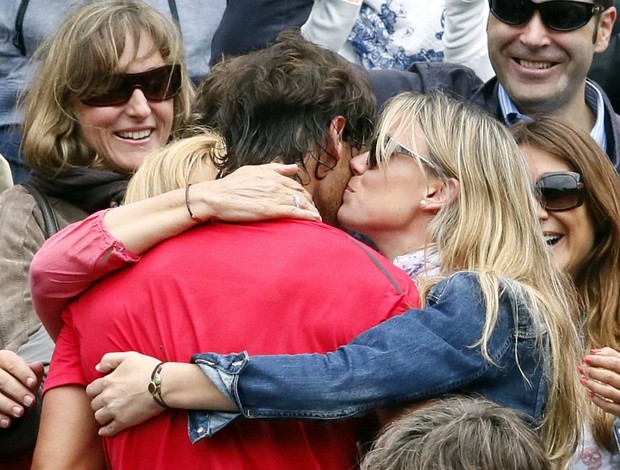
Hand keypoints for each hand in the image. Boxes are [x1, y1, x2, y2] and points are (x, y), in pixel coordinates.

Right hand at [0, 350, 42, 427]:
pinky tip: (7, 422)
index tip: (33, 383)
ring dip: (7, 405)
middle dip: (17, 391)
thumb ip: (33, 371)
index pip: (12, 362)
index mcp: (2, 358)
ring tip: (20, 412)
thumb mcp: (25, 373)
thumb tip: (38, 366)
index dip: (23, 373)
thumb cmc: (17, 378)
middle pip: (2, 380)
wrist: (4, 388)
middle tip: (30, 401)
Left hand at [86, 352, 163, 436]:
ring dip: (102, 415)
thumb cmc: (147, 369)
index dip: (95, 390)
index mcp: (107, 382)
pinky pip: (108, 430)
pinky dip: (105, 431)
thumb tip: (97, 368)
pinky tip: (105, 430)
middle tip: (107, 401)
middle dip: (99, 403)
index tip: (101, 391)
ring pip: (99, 417)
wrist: (163, 384)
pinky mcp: (123, 422)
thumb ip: (109, 359)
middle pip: (94, 404)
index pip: (90, 390)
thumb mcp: (128, 356)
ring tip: (109, 413)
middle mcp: (107, 397)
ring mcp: (114, 411)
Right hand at [196, 163, 320, 222]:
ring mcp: (275, 197)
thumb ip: (274, 168)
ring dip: (312, 211)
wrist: (216, 197)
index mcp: (272, 175)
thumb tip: (293, 167)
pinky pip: (295, 212)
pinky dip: (308, 216)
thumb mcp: (252, 171)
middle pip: (301, 194)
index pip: (295, 185)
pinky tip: (315, 221)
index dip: (303, 194)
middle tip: (313, 212)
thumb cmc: (230, 185)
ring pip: (301, 203)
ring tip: (316, 219)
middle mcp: (276, 184)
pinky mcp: (271, 210)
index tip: (307, 202)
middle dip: (310, 203)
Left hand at [579, 347, 619, 416]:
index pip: (615, 363)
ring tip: (582, 379)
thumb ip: (611, 356)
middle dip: (593, 372)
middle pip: (610, 377)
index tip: (585, 358)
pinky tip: (589, 393)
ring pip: (609, 392)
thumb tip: (592, 352)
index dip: (599, 360)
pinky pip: (609, 407)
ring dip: (592, 385)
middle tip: (581, 368)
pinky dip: (598, 400)